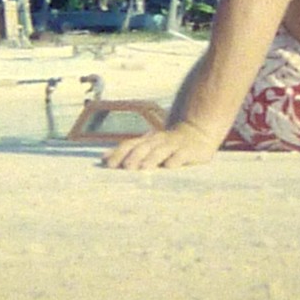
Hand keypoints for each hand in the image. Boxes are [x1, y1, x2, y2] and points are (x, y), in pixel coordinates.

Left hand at [102, 123, 223, 170]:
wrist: (196, 132)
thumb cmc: (166, 144)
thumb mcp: (147, 145)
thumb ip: (127, 151)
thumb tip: (103, 158)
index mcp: (146, 140)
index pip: (129, 145)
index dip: (119, 154)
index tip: (109, 165)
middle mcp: (158, 140)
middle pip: (144, 147)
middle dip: (134, 157)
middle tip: (126, 168)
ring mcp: (174, 144)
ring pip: (161, 150)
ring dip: (152, 158)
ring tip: (145, 168)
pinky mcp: (189, 150)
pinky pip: (182, 154)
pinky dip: (176, 159)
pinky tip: (170, 166)